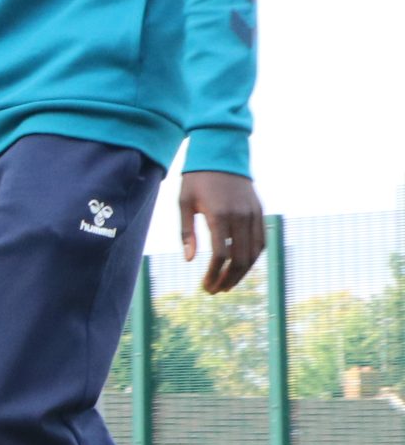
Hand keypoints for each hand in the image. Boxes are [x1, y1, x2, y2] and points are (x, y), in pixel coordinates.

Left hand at [180, 171, 263, 293]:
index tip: (205, 286)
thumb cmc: (197, 179)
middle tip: (215, 291)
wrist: (221, 153)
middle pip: (241, 258)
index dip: (214, 274)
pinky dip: (253, 257)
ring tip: (227, 284)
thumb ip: (186, 232)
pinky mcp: (260, 211)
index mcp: (219, 214)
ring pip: (254, 252)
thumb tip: (190, 260)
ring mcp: (254, 214)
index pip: (221, 255)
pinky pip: (261, 240)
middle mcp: (241, 216)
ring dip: (242, 272)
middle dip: (228, 279)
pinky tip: (241, 266)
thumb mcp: (184, 203)